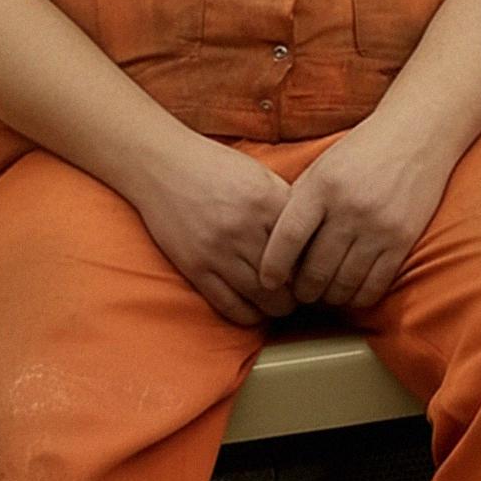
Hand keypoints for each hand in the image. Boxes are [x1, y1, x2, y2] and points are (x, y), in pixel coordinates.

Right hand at [130, 133, 297, 325]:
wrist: (162, 165)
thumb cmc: (215, 167)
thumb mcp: (260, 175)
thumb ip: (285, 204)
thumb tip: (312, 237)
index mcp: (267, 201)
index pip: (306, 245)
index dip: (316, 262)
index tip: (318, 269)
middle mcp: (245, 228)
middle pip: (288, 277)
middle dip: (301, 292)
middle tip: (304, 294)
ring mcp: (218, 250)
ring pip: (262, 298)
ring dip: (277, 307)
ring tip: (282, 304)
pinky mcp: (196, 268)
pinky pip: (229, 305)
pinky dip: (249, 315)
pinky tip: (256, 311)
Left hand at [259, 113, 453, 308]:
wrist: (416, 134)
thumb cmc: (361, 152)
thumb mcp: (322, 168)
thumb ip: (299, 203)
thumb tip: (274, 250)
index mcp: (322, 186)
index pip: (287, 239)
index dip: (273, 268)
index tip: (269, 281)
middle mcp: (349, 207)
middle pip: (315, 269)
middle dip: (302, 290)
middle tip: (299, 293)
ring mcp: (378, 226)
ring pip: (344, 283)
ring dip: (329, 297)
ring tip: (324, 294)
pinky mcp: (403, 239)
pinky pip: (375, 285)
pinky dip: (358, 297)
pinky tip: (351, 293)